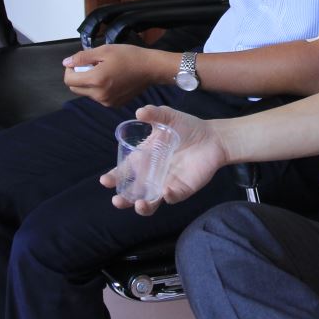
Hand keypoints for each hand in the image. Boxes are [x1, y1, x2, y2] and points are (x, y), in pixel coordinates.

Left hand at [62, 44, 166, 106]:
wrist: (150, 68)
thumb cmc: (129, 56)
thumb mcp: (104, 50)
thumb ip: (83, 57)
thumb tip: (66, 62)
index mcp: (96, 80)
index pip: (69, 80)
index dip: (69, 70)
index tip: (79, 62)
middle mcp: (99, 95)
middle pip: (75, 89)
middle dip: (77, 77)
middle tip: (90, 65)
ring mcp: (107, 102)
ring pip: (87, 93)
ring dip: (88, 83)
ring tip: (103, 71)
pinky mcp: (114, 104)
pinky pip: (98, 97)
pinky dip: (99, 89)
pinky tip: (111, 79)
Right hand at [100, 104, 229, 214]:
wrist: (213, 137)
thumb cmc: (187, 127)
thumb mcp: (168, 117)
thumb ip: (154, 114)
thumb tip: (140, 112)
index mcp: (143, 159)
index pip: (123, 172)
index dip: (113, 178)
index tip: (105, 181)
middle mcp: (151, 175)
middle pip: (132, 193)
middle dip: (123, 199)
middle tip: (117, 200)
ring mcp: (166, 184)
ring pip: (150, 202)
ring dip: (142, 207)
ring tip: (139, 204)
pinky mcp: (182, 189)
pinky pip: (172, 197)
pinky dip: (168, 197)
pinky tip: (166, 192)